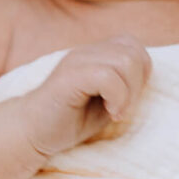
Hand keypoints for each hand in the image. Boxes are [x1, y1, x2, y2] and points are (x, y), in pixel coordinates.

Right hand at [17, 36, 151, 158]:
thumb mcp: (106, 101)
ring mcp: (75, 62)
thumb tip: (147, 77)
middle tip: (122, 109)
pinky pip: (107, 76)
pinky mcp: (67, 78)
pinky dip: (118, 98)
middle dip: (137, 85)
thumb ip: (125, 85)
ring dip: (129, 93)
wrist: (30, 133)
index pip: (133, 45)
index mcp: (93, 54)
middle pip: (133, 51)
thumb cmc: (69, 120)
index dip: (140, 73)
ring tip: (115, 112)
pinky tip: (110, 113)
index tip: (126, 100)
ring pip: (124, 61)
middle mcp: (85, 52)